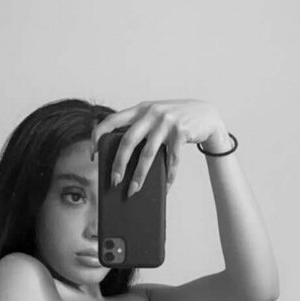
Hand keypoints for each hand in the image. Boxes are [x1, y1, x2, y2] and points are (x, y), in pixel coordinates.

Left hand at [90, 99, 228, 193]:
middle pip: (127, 141)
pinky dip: (168, 176)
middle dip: (118, 164)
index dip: (98, 136)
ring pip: (148, 154)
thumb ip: (140, 130)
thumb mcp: (155, 119)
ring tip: (133, 191)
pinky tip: (165, 187)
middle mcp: (151, 113)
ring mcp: (167, 121)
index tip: (92, 155)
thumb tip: (121, 162)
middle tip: (113, 182)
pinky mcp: (182, 132)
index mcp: (140, 109)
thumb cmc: (175, 122)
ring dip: (139, 176)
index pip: (111, 120)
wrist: (207, 115)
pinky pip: (171, 159)